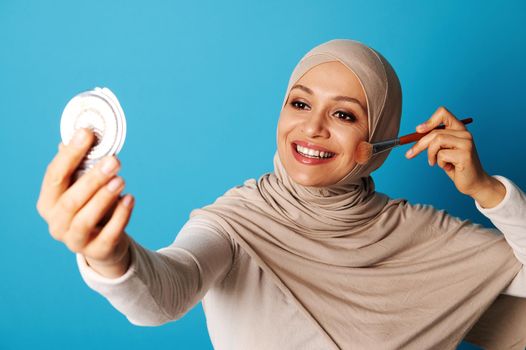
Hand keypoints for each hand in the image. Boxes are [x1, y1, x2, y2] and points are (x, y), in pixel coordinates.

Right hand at [36, 128, 134, 276]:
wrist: (104, 243)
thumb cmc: (92, 206)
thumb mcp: (84, 186)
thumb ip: (82, 163)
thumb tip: (83, 132)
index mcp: (48, 201)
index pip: (55, 176)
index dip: (70, 154)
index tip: (87, 134)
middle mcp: (56, 222)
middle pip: (70, 200)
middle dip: (92, 179)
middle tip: (114, 161)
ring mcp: (75, 240)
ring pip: (85, 219)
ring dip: (103, 197)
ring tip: (121, 179)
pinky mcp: (97, 251)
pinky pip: (108, 234)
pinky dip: (121, 216)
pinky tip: (130, 198)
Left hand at [404, 106, 497, 199]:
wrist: (473, 182)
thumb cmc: (456, 166)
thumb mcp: (443, 150)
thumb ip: (434, 140)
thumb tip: (416, 133)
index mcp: (459, 129)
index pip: (443, 113)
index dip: (429, 120)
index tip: (418, 130)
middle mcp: (464, 133)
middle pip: (435, 132)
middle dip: (419, 144)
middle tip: (410, 154)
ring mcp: (466, 143)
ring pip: (437, 141)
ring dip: (430, 154)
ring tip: (434, 162)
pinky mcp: (465, 154)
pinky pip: (441, 155)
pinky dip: (440, 163)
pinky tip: (448, 167)